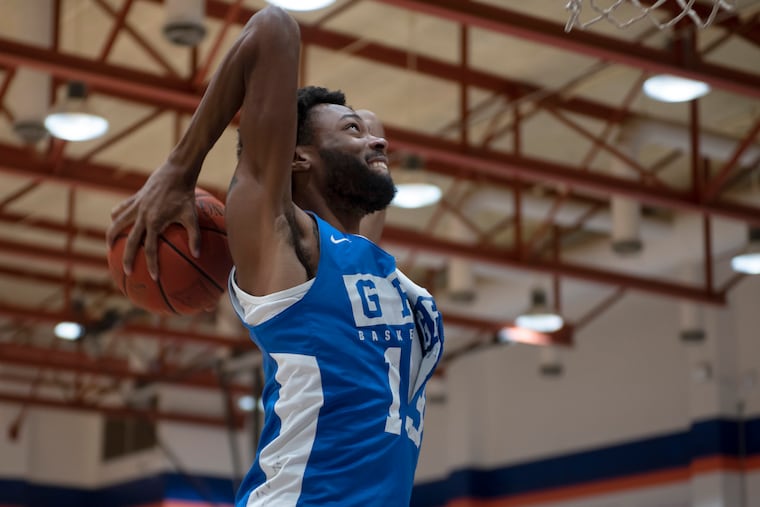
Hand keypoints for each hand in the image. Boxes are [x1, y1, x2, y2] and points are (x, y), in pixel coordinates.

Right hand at [106, 162, 200, 279]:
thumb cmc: (186, 195)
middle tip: (127, 272)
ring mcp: (136, 206)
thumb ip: (195, 236)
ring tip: (110, 247)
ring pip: (117, 224)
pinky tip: (116, 223)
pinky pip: (120, 209)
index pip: (150, 248)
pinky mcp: (134, 198)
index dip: (151, 264)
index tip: (154, 277)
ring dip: (112, 236)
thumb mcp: (193, 216)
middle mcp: (142, 216)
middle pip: (129, 241)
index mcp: (155, 222)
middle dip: (127, 258)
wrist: (176, 172)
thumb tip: (198, 255)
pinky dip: (116, 217)